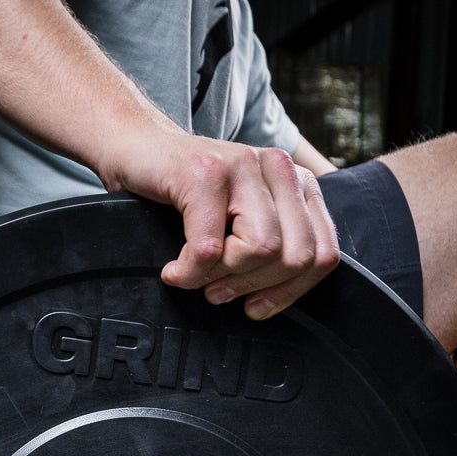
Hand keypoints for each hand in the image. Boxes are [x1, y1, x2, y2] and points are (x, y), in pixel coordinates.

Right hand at [108, 136, 339, 319]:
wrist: (134, 149)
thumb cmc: (184, 195)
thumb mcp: (241, 220)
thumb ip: (273, 244)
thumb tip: (283, 295)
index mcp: (296, 183)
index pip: (323, 253)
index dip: (291, 292)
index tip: (256, 305)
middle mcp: (278, 168)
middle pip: (294, 257)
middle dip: (253, 287)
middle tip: (217, 291)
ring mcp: (242, 165)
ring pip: (261, 251)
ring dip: (220, 278)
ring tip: (194, 275)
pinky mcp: (205, 173)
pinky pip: (210, 249)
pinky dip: (189, 273)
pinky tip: (173, 271)